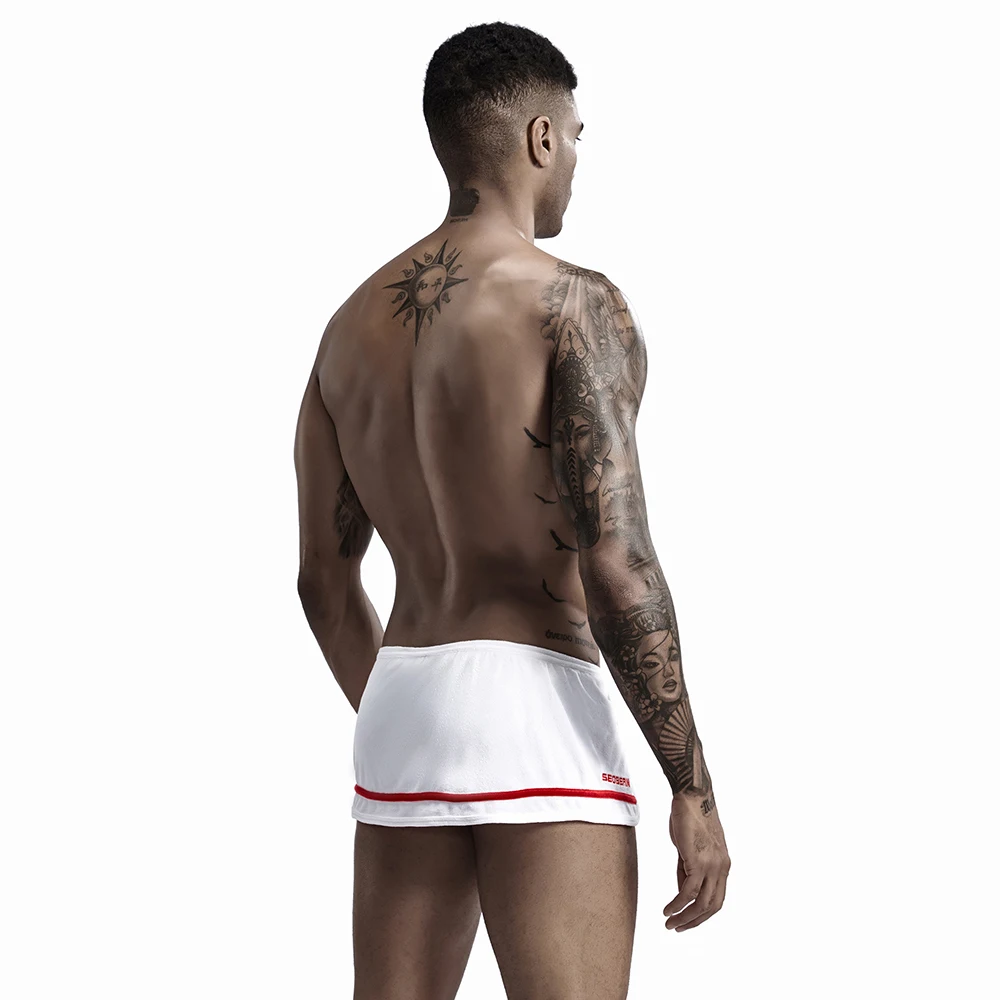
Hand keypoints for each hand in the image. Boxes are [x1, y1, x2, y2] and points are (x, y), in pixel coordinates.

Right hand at [663, 791, 730, 931]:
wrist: (691, 795)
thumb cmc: (689, 816)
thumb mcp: (691, 847)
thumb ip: (688, 869)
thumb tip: (683, 891)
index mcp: (722, 865)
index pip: (716, 898)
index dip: (702, 914)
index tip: (687, 920)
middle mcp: (721, 868)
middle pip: (712, 906)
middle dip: (695, 921)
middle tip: (678, 928)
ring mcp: (712, 866)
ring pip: (701, 903)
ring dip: (685, 917)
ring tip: (669, 923)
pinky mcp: (698, 862)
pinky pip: (688, 892)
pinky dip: (677, 904)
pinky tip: (667, 910)